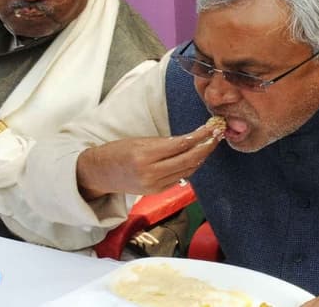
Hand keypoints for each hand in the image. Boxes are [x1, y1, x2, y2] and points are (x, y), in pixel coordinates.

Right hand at [77, 124, 224, 198]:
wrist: (100, 174)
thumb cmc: (117, 152)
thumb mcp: (138, 140)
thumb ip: (164, 143)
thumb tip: (190, 140)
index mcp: (145, 155)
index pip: (181, 145)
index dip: (200, 135)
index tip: (212, 126)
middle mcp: (151, 173)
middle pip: (189, 159)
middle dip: (206, 146)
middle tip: (218, 134)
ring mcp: (155, 185)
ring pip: (188, 170)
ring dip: (202, 156)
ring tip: (212, 143)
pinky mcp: (157, 191)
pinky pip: (181, 177)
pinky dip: (191, 166)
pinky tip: (198, 156)